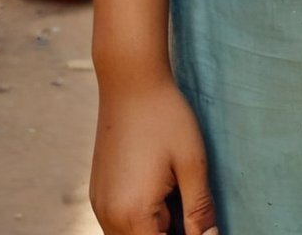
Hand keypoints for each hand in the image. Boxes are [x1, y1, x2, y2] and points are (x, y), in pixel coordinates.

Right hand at [90, 74, 218, 234]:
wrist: (130, 81)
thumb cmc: (165, 117)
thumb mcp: (191, 164)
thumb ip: (200, 210)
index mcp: (132, 214)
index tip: (203, 223)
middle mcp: (109, 216)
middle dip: (172, 232)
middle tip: (189, 200)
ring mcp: (100, 206)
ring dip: (156, 227)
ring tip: (176, 193)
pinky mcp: (99, 194)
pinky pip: (121, 222)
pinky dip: (142, 217)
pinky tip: (160, 188)